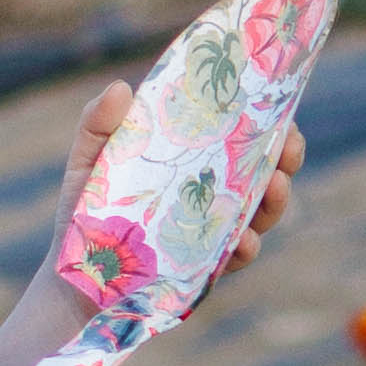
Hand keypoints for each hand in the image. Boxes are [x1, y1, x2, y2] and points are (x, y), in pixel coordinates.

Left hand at [47, 88, 304, 279]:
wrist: (74, 278)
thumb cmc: (82, 213)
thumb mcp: (87, 164)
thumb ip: (97, 126)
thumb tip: (121, 87)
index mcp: (191, 163)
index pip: (237, 136)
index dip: (265, 121)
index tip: (280, 105)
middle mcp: (210, 196)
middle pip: (263, 172)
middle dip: (285, 157)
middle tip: (290, 143)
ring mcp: (212, 233)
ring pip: (260, 214)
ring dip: (276, 200)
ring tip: (276, 185)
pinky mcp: (205, 268)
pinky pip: (234, 258)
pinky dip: (245, 248)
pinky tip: (244, 240)